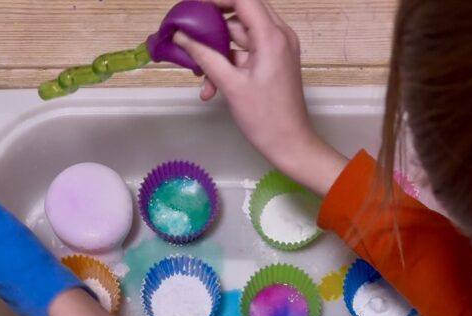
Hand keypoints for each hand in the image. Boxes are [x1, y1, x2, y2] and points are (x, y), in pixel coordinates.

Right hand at [173, 0, 345, 194]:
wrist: (291, 145)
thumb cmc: (266, 120)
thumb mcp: (231, 86)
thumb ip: (205, 57)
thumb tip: (180, 38)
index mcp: (272, 36)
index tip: (194, 9)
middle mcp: (278, 36)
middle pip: (241, 12)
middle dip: (215, 25)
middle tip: (192, 34)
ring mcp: (277, 49)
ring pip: (241, 36)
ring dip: (218, 52)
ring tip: (201, 76)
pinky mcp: (274, 62)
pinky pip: (246, 52)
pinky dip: (229, 64)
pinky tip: (212, 86)